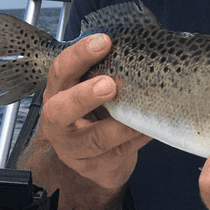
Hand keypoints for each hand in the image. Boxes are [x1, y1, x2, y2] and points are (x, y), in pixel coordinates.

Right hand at [39, 33, 151, 192]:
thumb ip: (103, 72)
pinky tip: (152, 127)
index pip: (60, 72)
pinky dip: (138, 138)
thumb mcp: (90, 91)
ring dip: (120, 125)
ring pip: (96, 139)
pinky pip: (121, 153)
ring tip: (140, 112)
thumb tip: (137, 48)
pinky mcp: (97, 168)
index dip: (79, 56)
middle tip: (110, 84)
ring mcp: (75, 150)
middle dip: (84, 97)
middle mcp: (59, 124)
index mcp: (57, 95)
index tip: (104, 42)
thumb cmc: (93, 116)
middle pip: (60, 112)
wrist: (95, 160)